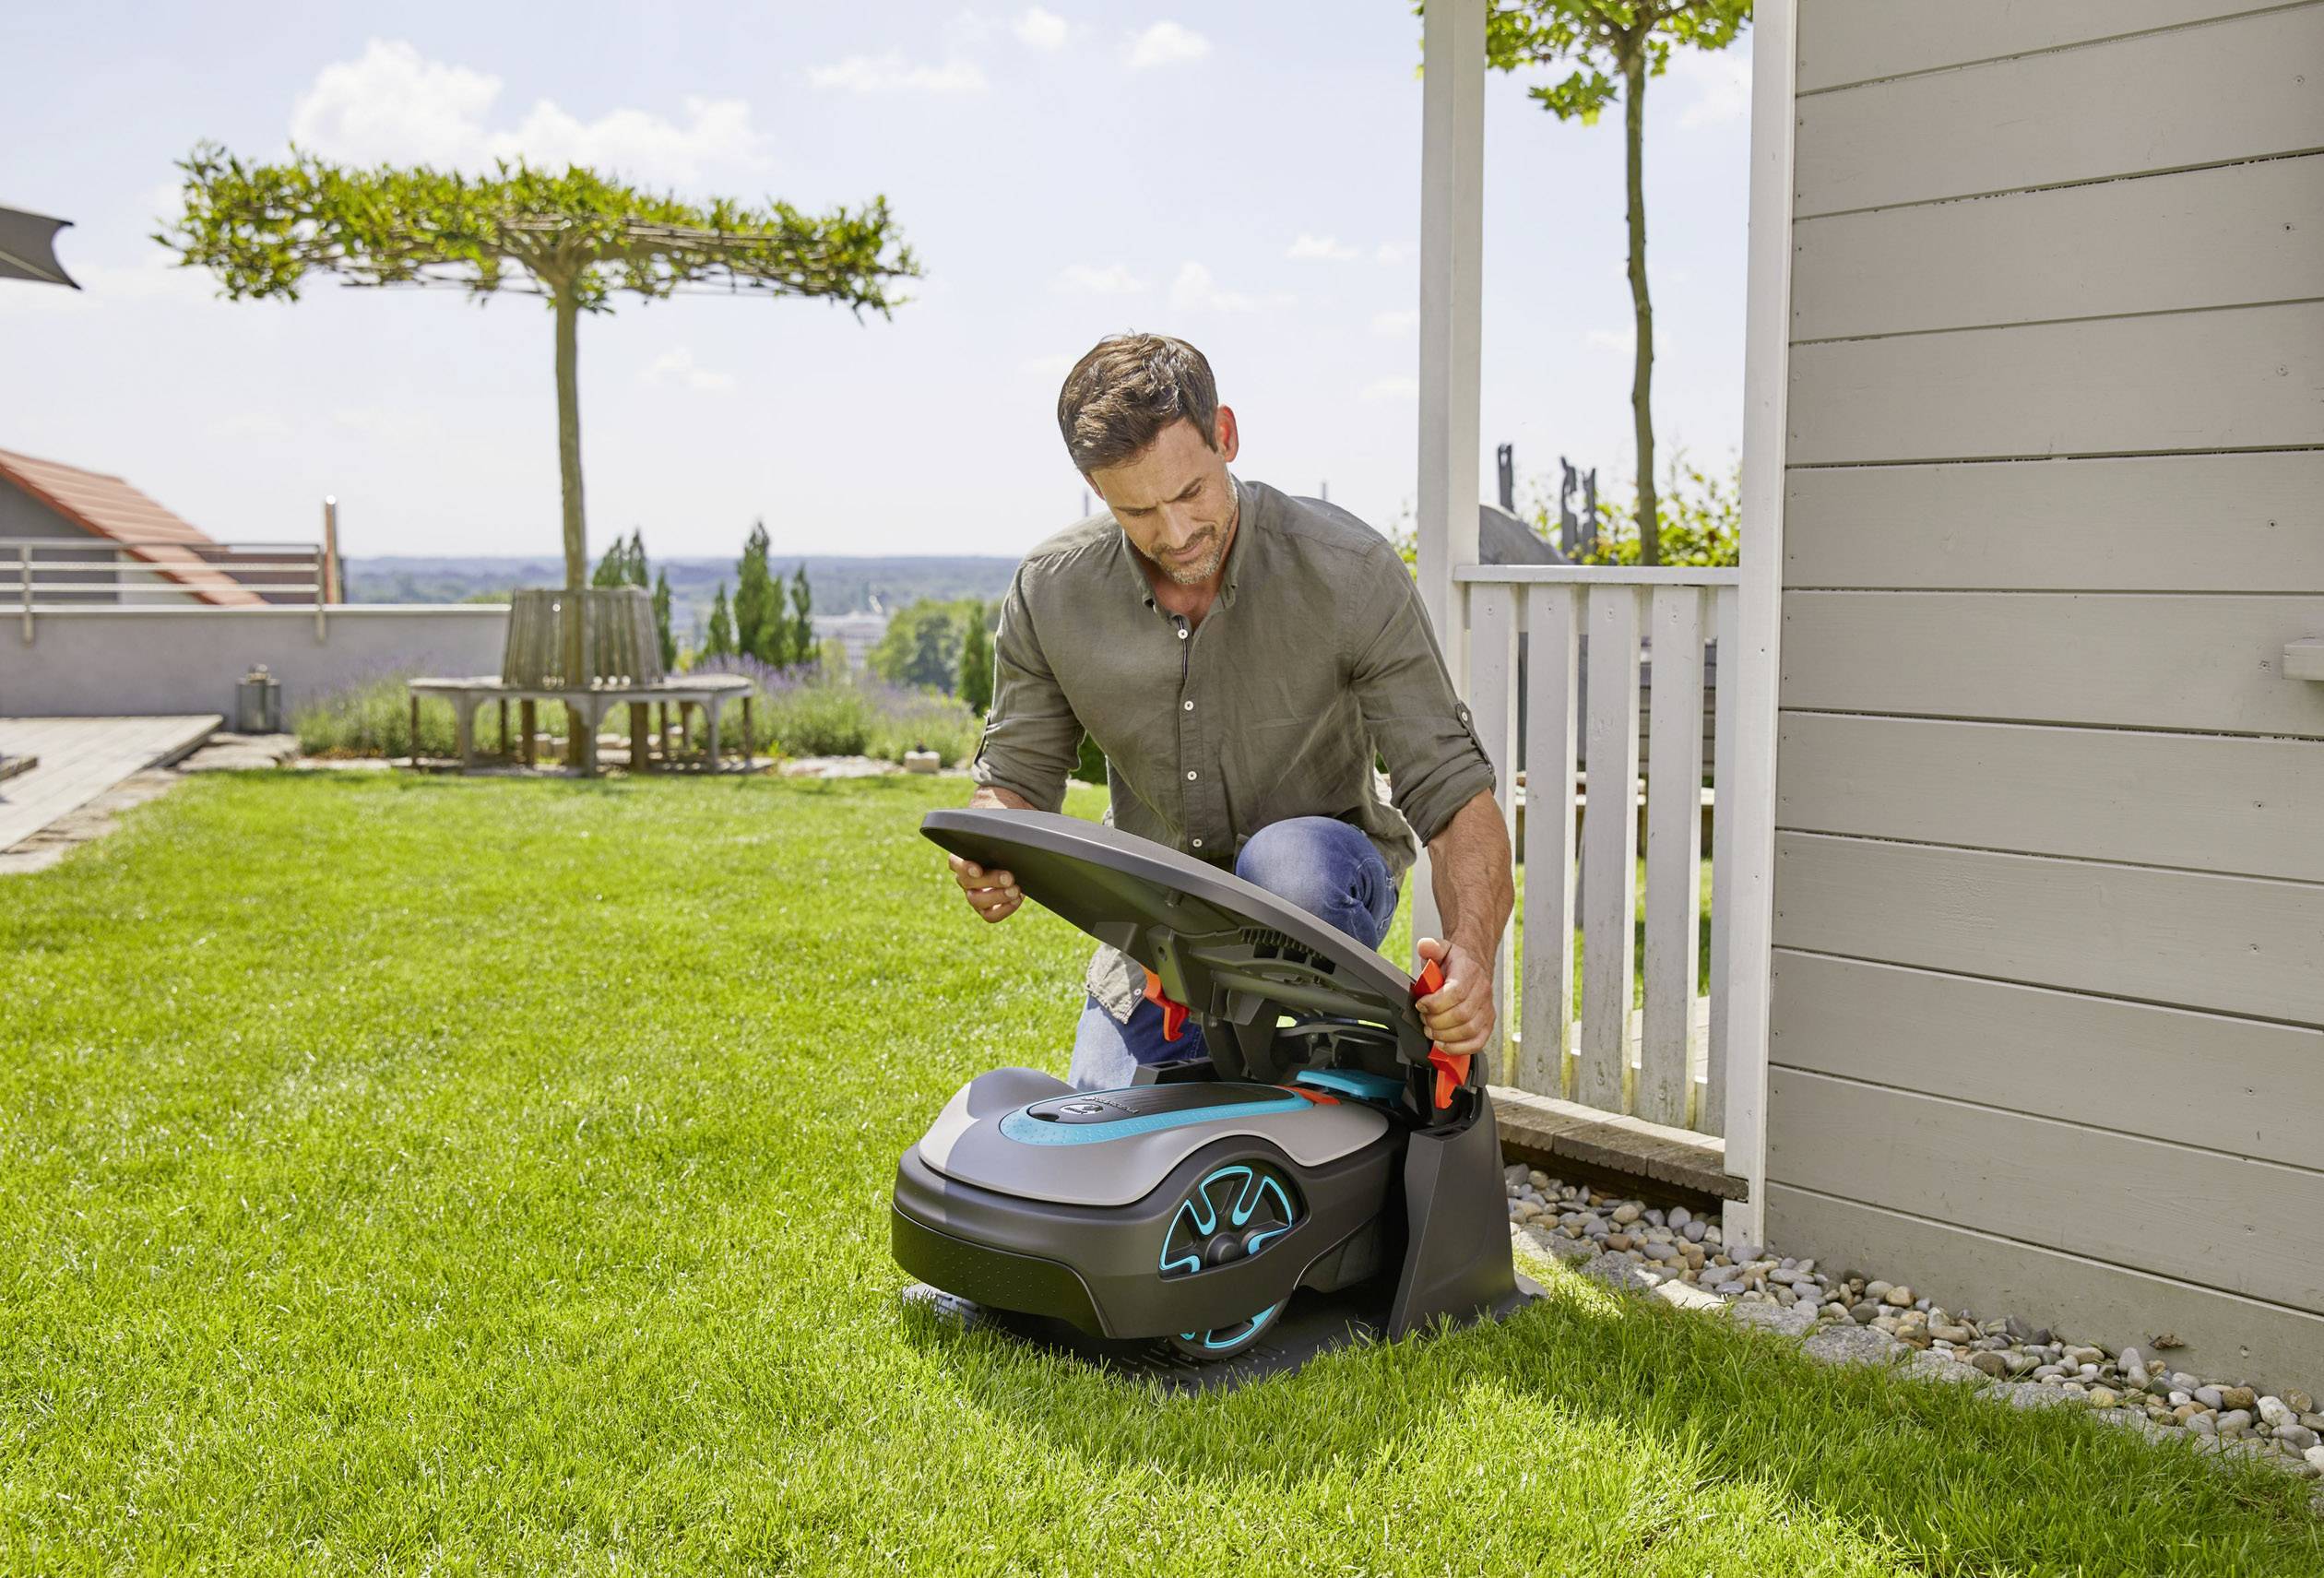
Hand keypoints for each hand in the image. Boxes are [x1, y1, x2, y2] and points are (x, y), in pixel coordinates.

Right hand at [950, 854, 1022, 922]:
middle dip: (990, 880)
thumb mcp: (1001, 848)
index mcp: (963, 860)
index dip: (965, 868)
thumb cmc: (1006, 855)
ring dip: (999, 896)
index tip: (978, 870)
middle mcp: (965, 880)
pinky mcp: (985, 911)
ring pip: (977, 901)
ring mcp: (973, 897)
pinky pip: (990, 916)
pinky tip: (1017, 899)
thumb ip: (996, 848)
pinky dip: (1005, 909)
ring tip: (1015, 890)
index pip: (955, 862)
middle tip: (1009, 878)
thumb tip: (1005, 843)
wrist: (1015, 871)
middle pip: (968, 882)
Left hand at [1414, 935, 1493, 1057]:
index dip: (1435, 1003)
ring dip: (1445, 1035)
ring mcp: (1487, 1009)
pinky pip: (1478, 1042)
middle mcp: (1482, 991)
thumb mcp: (1442, 949)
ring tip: (1431, 1031)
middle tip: (1424, 1020)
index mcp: (1470, 972)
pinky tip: (1444, 1044)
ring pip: (1469, 1030)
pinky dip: (1460, 1048)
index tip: (1421, 1005)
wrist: (1474, 967)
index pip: (1456, 992)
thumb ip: (1431, 947)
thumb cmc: (1456, 963)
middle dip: (1436, 1021)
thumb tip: (1425, 946)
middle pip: (1461, 1015)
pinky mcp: (1488, 1024)